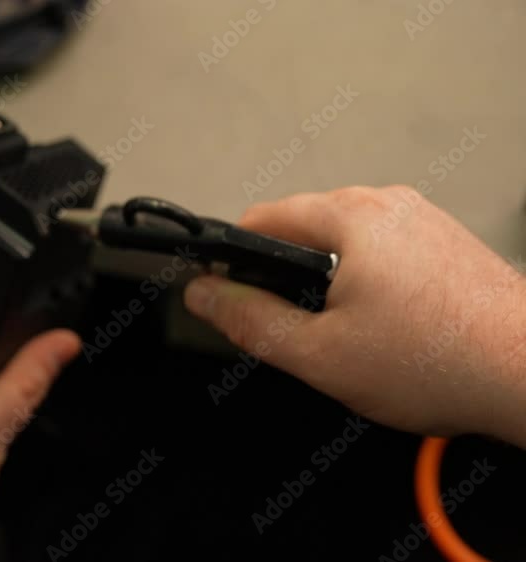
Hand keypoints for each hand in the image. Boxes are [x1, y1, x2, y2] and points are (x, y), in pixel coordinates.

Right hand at [183, 186, 525, 445]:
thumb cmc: (436, 363)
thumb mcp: (319, 354)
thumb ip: (250, 320)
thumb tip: (203, 294)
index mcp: (352, 216)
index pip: (261, 218)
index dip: (235, 260)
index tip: (232, 296)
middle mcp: (389, 203)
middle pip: (303, 228)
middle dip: (288, 277)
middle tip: (303, 332)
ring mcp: (423, 219)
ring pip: (344, 242)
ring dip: (330, 282)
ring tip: (352, 336)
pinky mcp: (445, 241)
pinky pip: (382, 251)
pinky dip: (368, 283)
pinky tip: (387, 328)